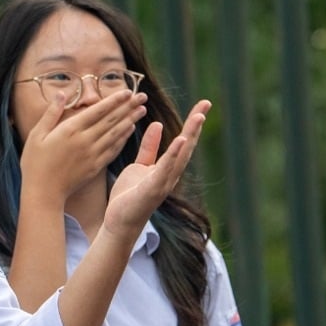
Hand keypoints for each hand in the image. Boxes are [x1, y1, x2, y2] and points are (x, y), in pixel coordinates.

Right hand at [20, 89, 147, 208]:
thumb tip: (62, 93)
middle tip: (142, 96)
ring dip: (130, 120)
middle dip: (128, 107)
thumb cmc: (35, 163)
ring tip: (141, 110)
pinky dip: (123, 138)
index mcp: (70, 130)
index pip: (98, 110)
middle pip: (111, 120)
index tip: (127, 91)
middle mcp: (85, 140)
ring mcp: (92, 154)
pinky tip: (130, 130)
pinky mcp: (96, 166)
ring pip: (116, 134)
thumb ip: (51, 113)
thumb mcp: (37, 134)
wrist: (43, 192)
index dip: (114, 100)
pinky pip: (113, 149)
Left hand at [104, 99, 210, 237]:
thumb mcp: (140, 165)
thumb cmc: (130, 196)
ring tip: (199, 117)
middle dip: (196, 124)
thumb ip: (150, 147)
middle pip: (187, 145)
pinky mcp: (153, 189)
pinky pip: (164, 169)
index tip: (202, 105)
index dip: (192, 123)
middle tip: (206, 103)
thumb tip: (158, 124)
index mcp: (167, 168)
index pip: (183, 141)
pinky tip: (181, 140)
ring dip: (191, 135)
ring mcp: (164, 182)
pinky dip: (173, 154)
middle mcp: (170, 174)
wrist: (119, 222)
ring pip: (181, 155)